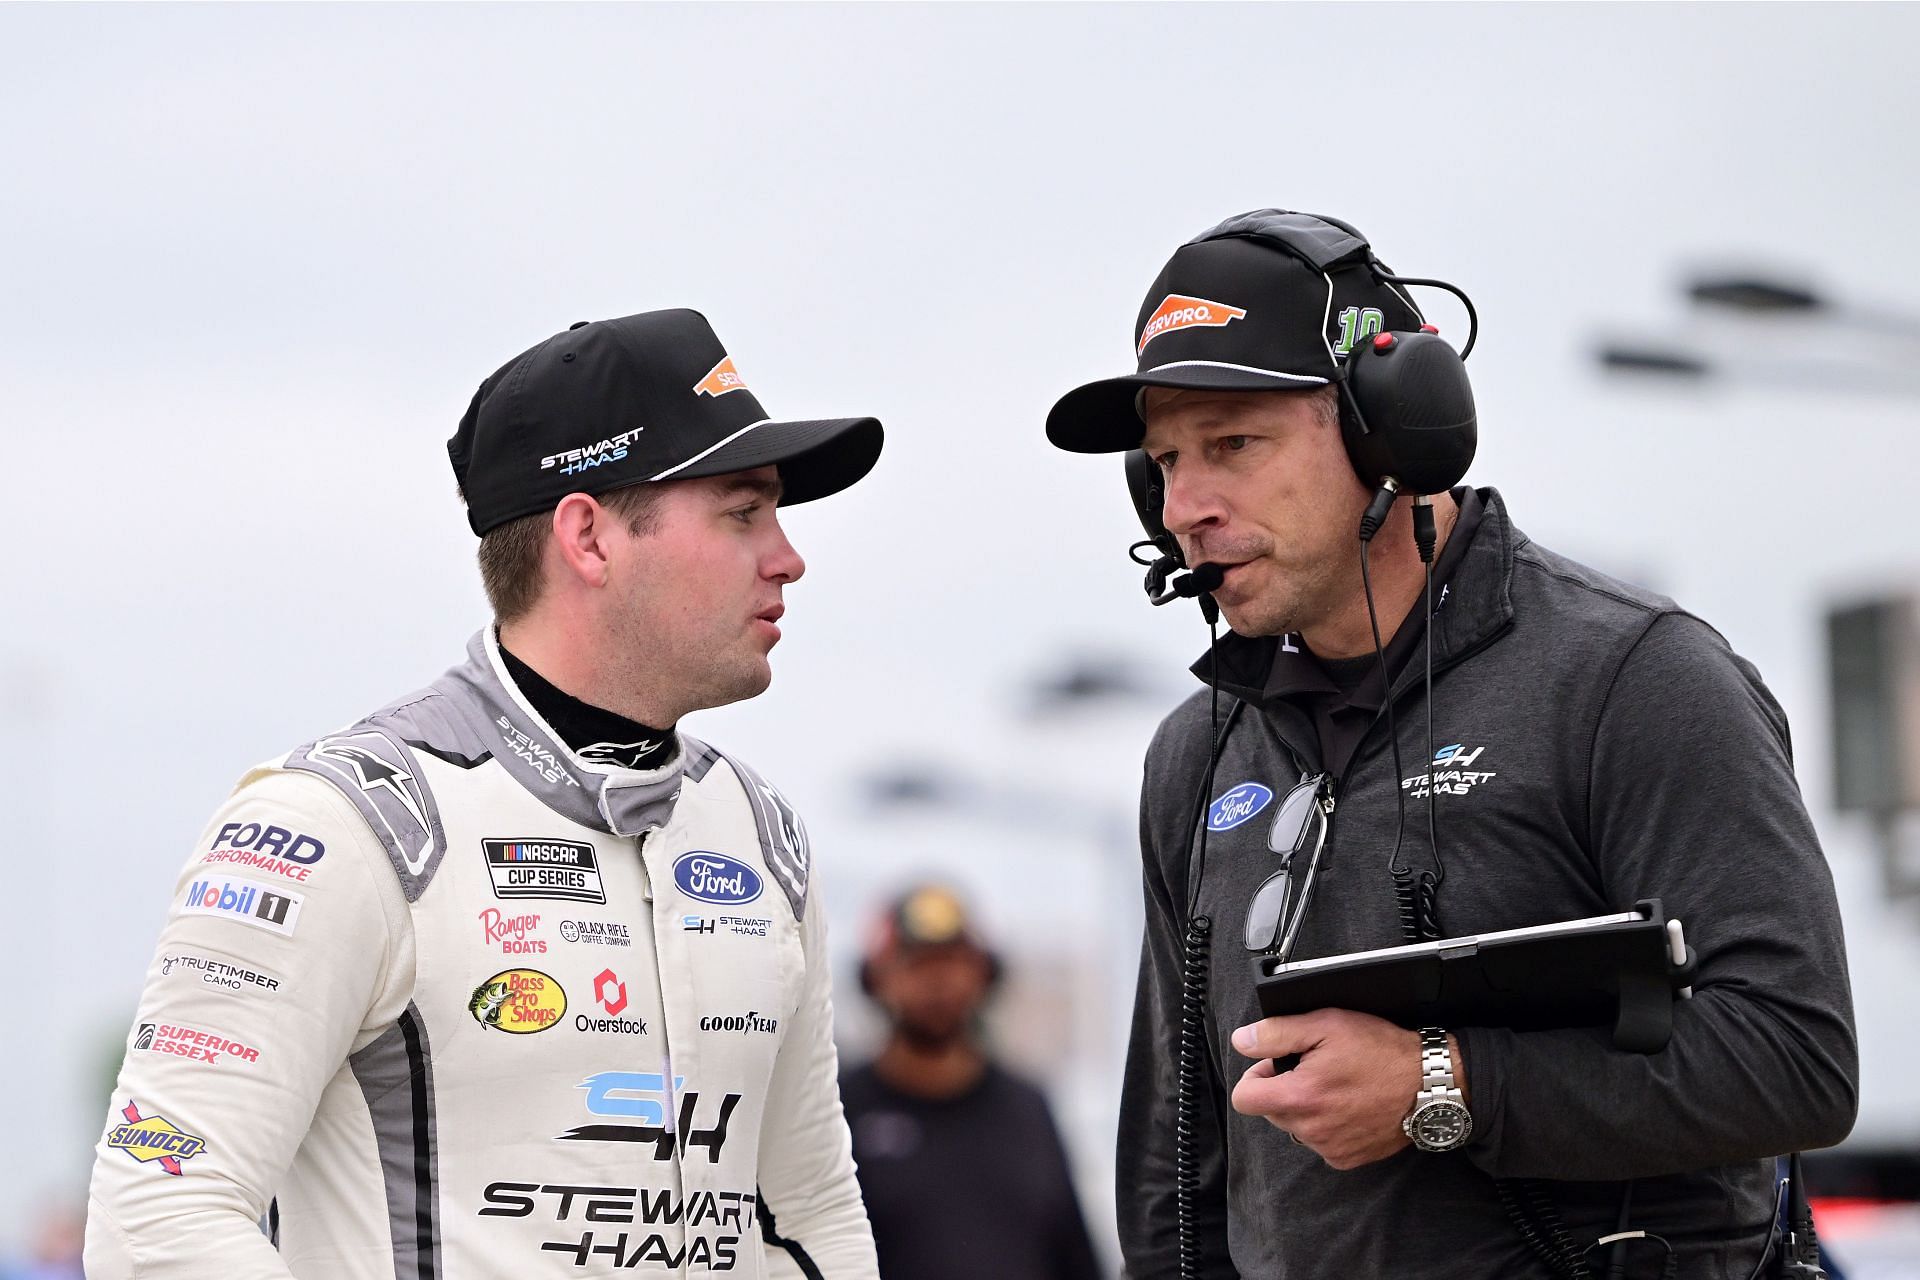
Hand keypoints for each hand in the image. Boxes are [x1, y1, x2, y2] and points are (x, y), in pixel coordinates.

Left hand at [1229, 1009, 1461, 1169]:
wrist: (1429, 1085)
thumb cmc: (1381, 1051)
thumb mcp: (1327, 1025)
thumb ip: (1277, 1033)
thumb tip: (1242, 1041)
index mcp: (1299, 1098)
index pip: (1244, 1098)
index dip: (1256, 1076)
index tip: (1277, 1064)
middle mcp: (1310, 1130)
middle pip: (1270, 1111)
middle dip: (1284, 1089)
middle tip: (1315, 1069)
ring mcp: (1329, 1148)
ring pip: (1295, 1126)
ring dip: (1306, 1108)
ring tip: (1337, 1086)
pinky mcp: (1347, 1159)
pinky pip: (1320, 1142)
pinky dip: (1327, 1125)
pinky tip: (1349, 1106)